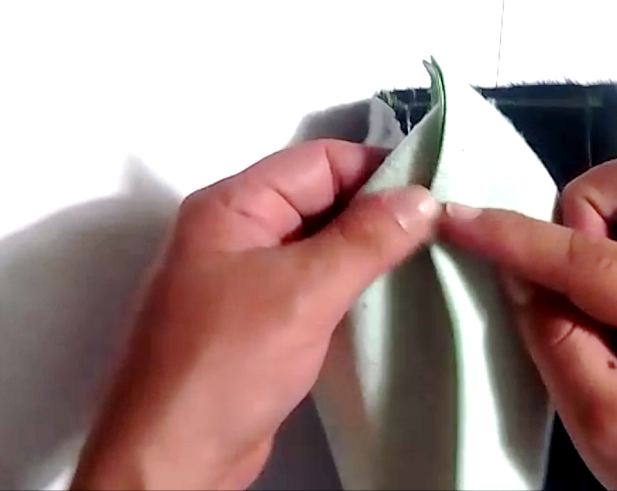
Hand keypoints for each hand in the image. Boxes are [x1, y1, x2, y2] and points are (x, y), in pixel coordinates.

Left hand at [70, 140, 438, 489]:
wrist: (174, 456)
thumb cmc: (229, 362)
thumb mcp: (303, 292)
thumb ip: (365, 240)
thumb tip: (422, 196)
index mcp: (233, 206)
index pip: (318, 161)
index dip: (377, 168)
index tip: (436, 190)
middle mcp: (237, 232)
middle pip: (319, 198)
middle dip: (378, 209)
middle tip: (442, 228)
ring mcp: (247, 277)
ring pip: (320, 242)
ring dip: (368, 248)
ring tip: (430, 257)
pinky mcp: (261, 318)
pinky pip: (313, 282)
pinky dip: (350, 283)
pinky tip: (391, 295)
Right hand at [439, 150, 616, 489]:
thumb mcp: (601, 422)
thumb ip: (554, 338)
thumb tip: (515, 269)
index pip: (594, 258)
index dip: (517, 236)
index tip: (456, 218)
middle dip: (583, 209)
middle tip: (561, 279)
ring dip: (596, 221)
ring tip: (582, 290)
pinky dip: (608, 236)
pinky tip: (601, 295)